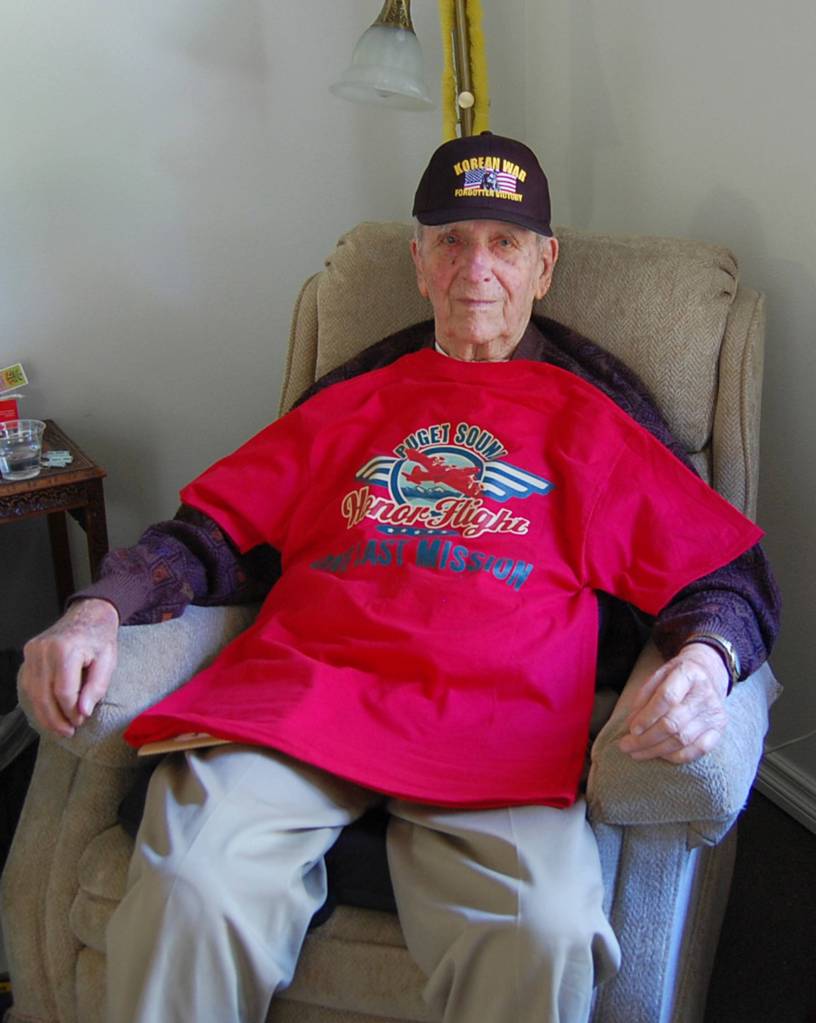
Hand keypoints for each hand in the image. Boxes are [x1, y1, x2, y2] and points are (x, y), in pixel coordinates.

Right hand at [20, 598, 119, 736]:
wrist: (88, 614)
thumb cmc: (100, 638)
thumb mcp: (108, 661)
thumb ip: (96, 686)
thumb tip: (83, 712)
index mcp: (65, 649)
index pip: (63, 691)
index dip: (71, 711)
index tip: (81, 720)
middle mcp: (43, 650)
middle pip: (43, 695)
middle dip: (55, 718)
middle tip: (68, 732)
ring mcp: (32, 651)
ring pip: (32, 692)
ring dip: (44, 714)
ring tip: (59, 728)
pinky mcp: (28, 655)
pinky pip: (28, 684)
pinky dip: (37, 701)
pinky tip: (48, 713)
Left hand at [618, 643, 728, 763]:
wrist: (708, 674)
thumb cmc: (677, 676)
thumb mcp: (659, 675)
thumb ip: (644, 696)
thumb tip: (633, 724)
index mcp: (689, 674)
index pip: (667, 698)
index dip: (647, 716)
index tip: (632, 729)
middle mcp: (705, 694)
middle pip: (673, 723)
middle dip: (646, 739)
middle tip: (626, 746)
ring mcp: (715, 713)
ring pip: (683, 739)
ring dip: (656, 750)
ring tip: (636, 753)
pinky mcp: (720, 729)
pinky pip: (698, 749)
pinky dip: (677, 756)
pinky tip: (660, 755)